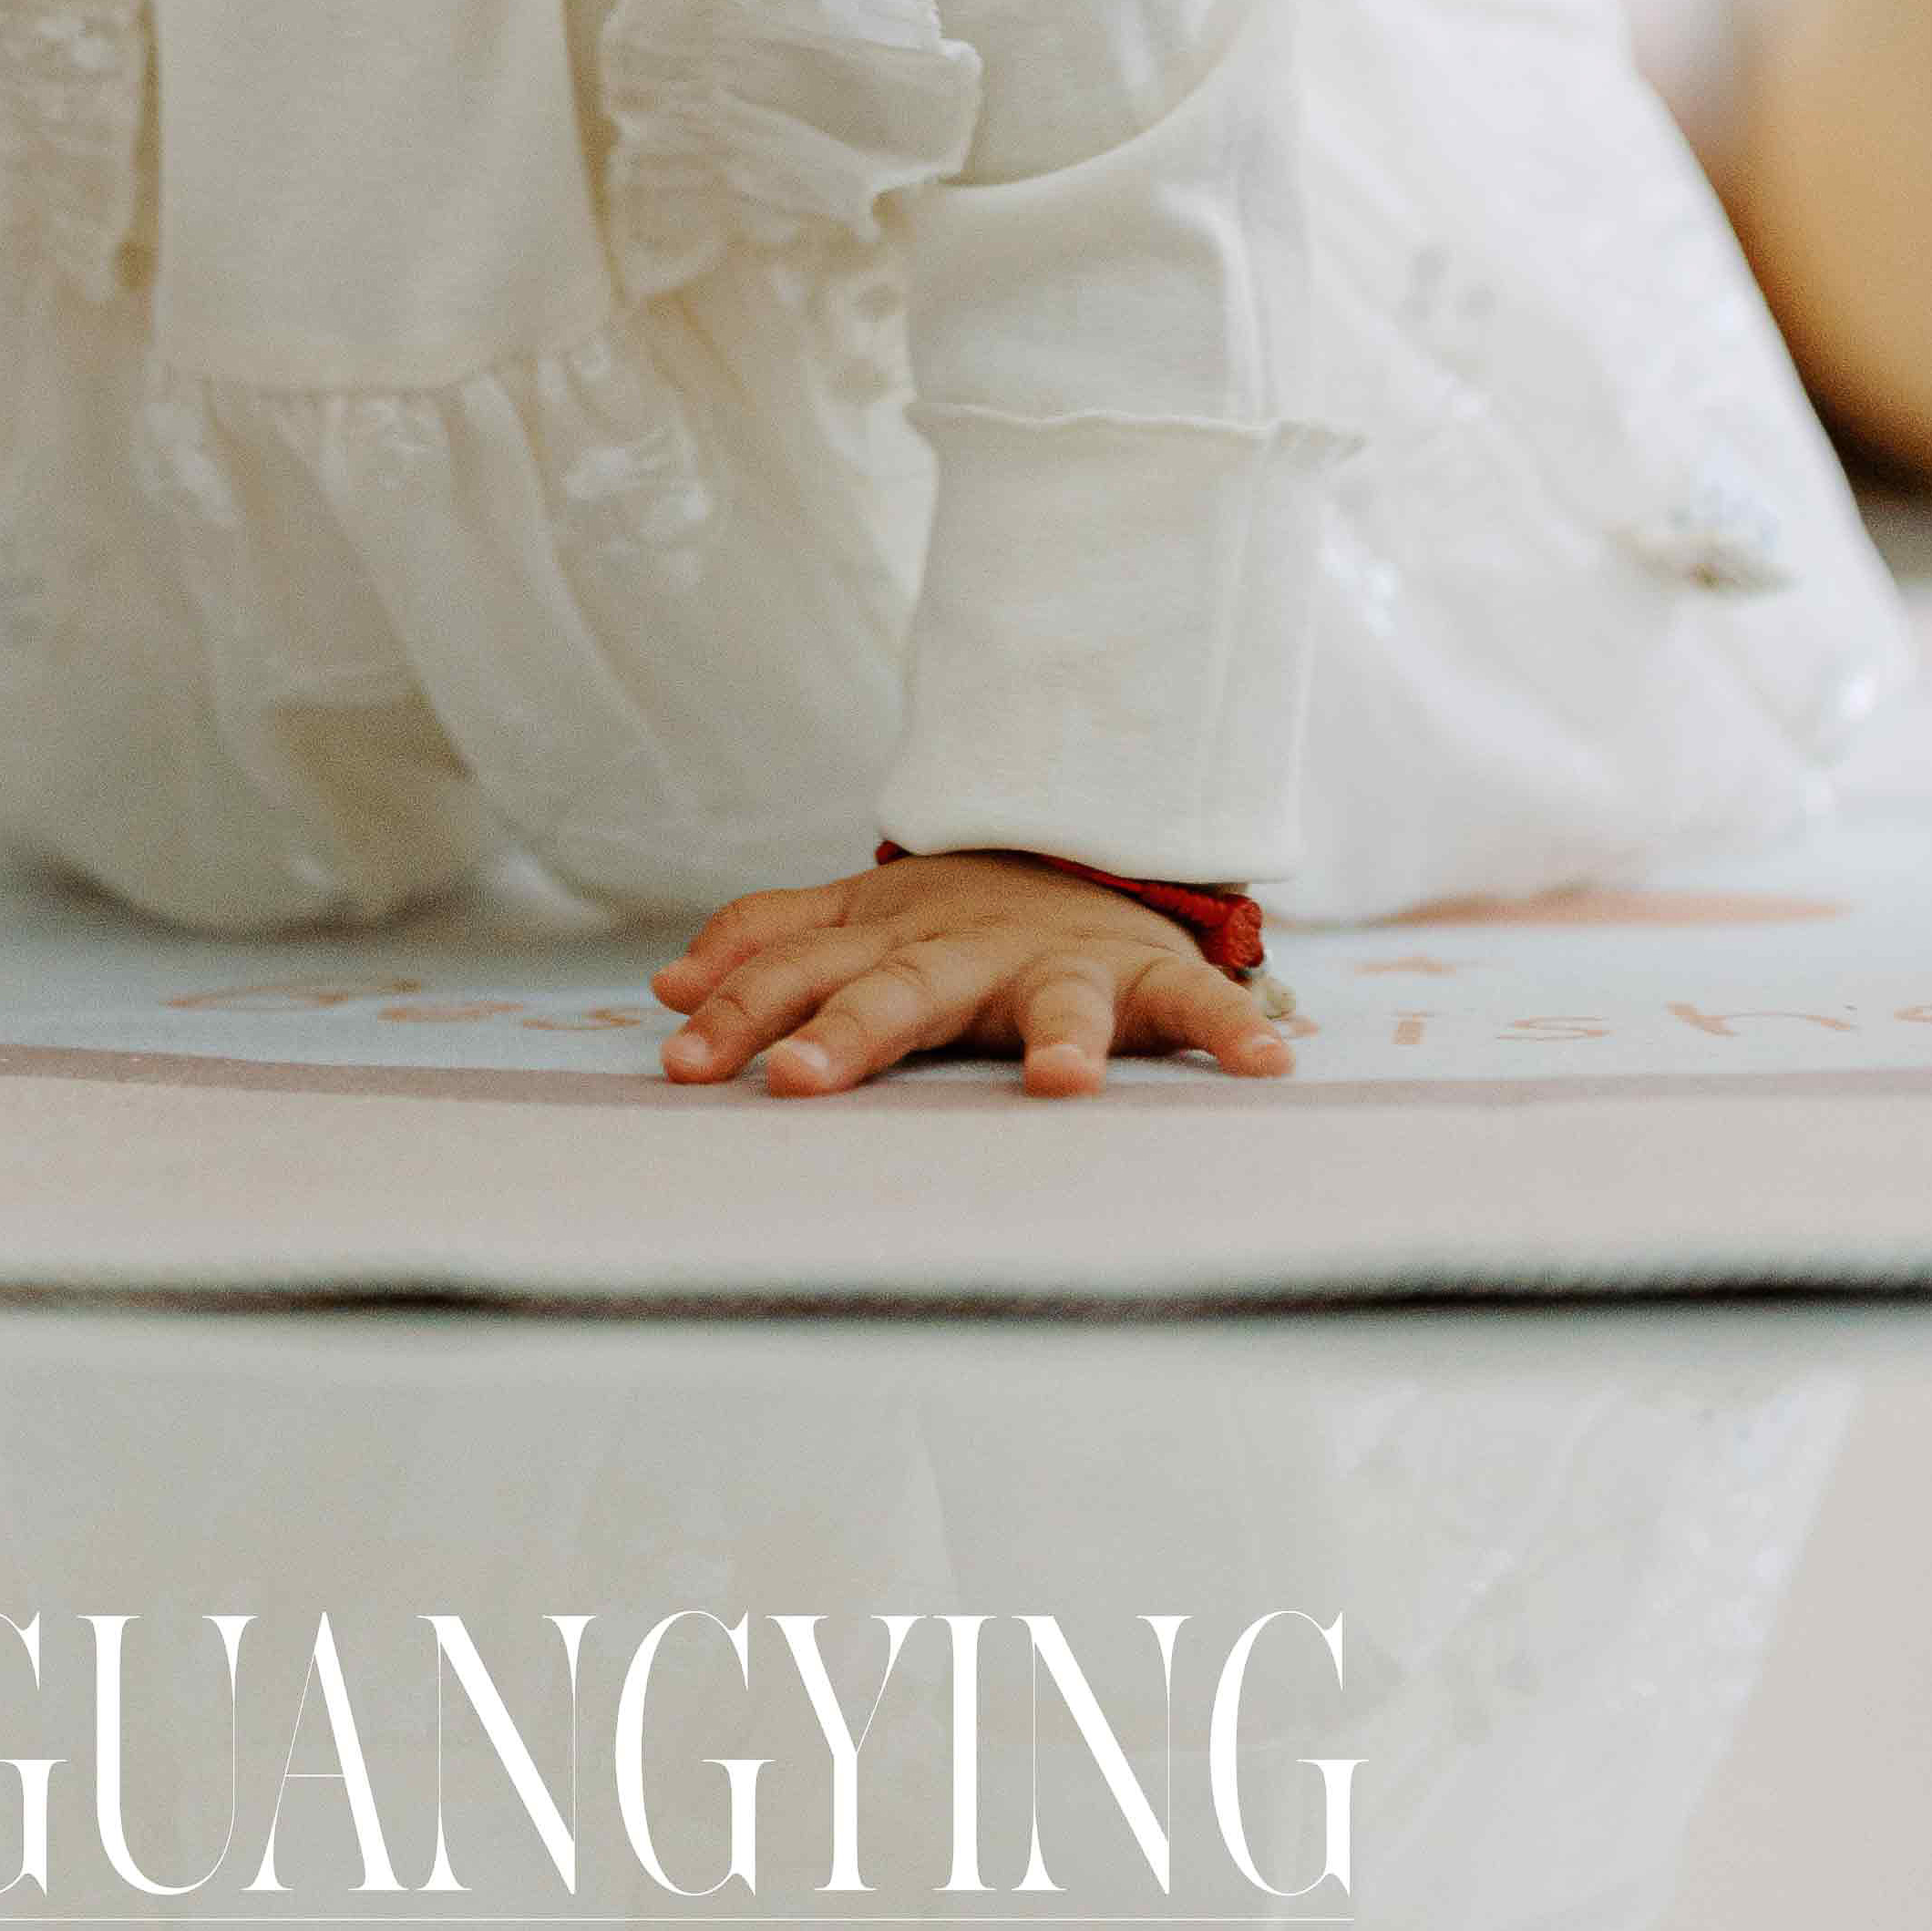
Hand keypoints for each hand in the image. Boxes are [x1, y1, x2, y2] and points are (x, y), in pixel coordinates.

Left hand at [649, 855, 1302, 1099]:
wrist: (1083, 849)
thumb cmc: (953, 918)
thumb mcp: (855, 917)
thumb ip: (766, 942)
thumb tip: (664, 990)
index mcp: (892, 939)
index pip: (799, 971)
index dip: (739, 1010)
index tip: (682, 1057)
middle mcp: (970, 949)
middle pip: (901, 991)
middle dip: (849, 1034)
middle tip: (797, 1081)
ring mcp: (1063, 962)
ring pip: (1058, 1002)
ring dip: (1063, 1039)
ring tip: (1062, 1082)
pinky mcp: (1148, 977)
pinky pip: (1198, 1003)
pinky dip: (1232, 1029)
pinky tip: (1267, 1065)